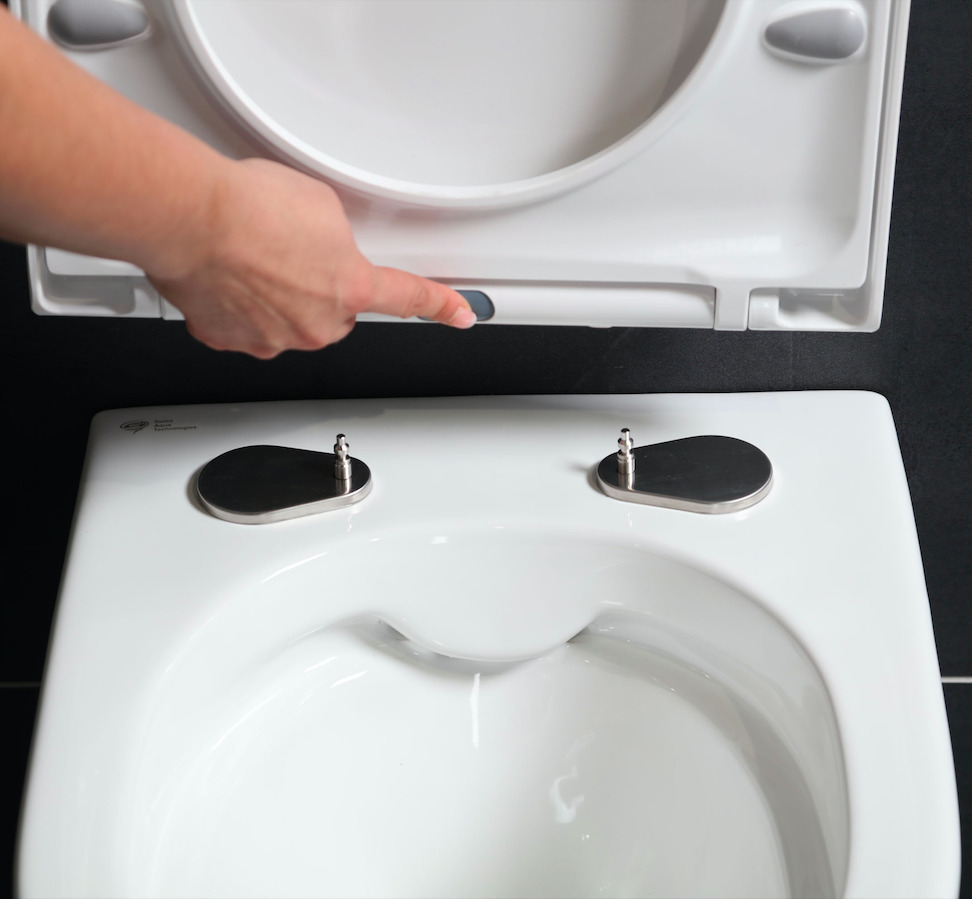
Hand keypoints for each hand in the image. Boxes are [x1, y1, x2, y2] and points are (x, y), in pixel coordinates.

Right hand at [148, 158, 474, 357]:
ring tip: (249, 258)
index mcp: (351, 287)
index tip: (460, 315)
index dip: (439, 306)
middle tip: (288, 255)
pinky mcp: (232, 340)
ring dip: (275, 295)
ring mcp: (275, 338)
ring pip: (287, 321)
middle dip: (317, 289)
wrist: (192, 218)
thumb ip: (337, 237)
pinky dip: (238, 305)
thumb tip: (325, 245)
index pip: (408, 297)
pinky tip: (227, 275)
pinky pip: (244, 325)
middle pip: (333, 313)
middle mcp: (318, 324)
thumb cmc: (251, 207)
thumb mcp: (321, 205)